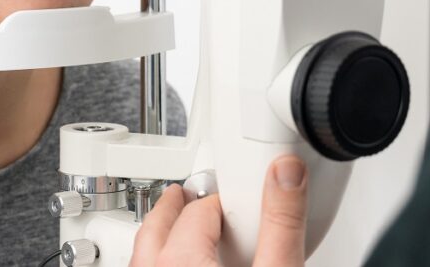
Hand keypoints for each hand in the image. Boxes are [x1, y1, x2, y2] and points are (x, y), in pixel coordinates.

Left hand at [130, 155, 308, 266]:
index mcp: (180, 262)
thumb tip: (287, 172)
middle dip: (175, 207)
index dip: (222, 200)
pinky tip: (173, 265)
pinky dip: (155, 263)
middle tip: (187, 193)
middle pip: (157, 228)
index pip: (199, 210)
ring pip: (142, 256)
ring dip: (159, 237)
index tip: (236, 201)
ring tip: (175, 227)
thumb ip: (282, 224)